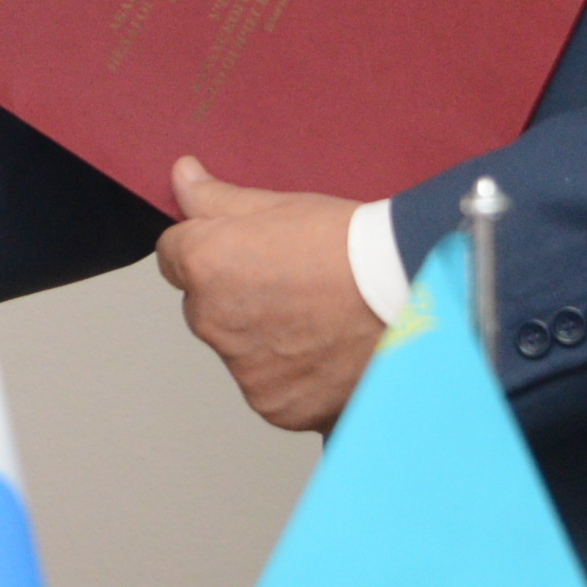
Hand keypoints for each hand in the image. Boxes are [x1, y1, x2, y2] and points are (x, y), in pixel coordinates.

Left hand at [158, 158, 380, 432]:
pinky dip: (294, 375)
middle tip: (296, 283)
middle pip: (206, 307)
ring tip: (321, 317)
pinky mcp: (277, 406)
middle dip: (237, 297)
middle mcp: (213, 323)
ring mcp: (244, 371)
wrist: (413, 297)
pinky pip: (273, 387)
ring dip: (266, 339)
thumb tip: (182, 179)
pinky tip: (329, 350)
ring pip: (241, 350)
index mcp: (204, 266)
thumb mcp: (282, 206)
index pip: (173, 256)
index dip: (212, 247)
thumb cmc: (354, 247)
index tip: (250, 250)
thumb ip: (219, 199)